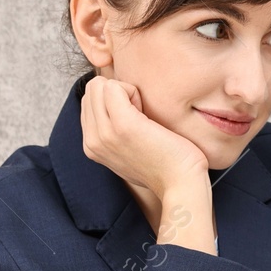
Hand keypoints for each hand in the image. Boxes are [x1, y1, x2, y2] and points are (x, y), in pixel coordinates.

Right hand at [80, 76, 207, 199]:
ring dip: (126, 92)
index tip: (136, 121)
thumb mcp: (129, 153)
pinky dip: (134, 91)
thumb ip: (115, 134)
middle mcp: (92, 140)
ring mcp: (104, 133)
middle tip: (142, 116)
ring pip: (100, 85)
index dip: (115, 102)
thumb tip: (116, 109)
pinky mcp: (122, 125)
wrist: (181, 185)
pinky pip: (114, 86)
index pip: (89, 101)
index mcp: (92, 146)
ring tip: (144, 117)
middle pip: (92, 90)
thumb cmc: (165, 166)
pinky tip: (148, 116)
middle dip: (119, 93)